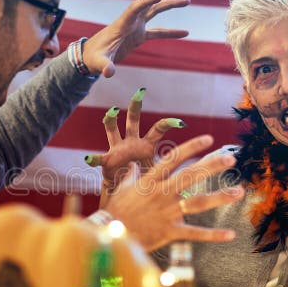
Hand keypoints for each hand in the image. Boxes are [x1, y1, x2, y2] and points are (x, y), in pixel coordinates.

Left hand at [82, 0, 189, 77]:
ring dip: (170, 3)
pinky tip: (186, 32)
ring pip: (155, 10)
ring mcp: (135, 27)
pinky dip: (171, 32)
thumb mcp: (98, 62)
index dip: (147, 1)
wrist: (90, 57)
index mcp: (121, 24)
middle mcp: (130, 21)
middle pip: (148, 1)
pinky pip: (158, 31)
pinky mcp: (138, 36)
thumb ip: (105, 66)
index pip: (135, 8)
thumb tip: (109, 73)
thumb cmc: (93, 58)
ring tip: (187, 0)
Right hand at [85, 88, 185, 207]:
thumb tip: (199, 182)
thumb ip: (176, 176)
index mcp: (145, 145)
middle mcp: (130, 142)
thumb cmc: (144, 183)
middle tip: (140, 92)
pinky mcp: (107, 161)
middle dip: (135, 106)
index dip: (167, 123)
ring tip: (112, 112)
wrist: (126, 194)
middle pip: (133, 120)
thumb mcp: (161, 177)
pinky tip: (88, 160)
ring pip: (112, 129)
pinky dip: (93, 160)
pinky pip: (98, 159)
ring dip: (111, 120)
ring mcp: (117, 149)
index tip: (180, 122)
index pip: (157, 129)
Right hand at [102, 135, 243, 251]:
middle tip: (231, 158)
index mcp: (150, 181)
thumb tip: (134, 164)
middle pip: (190, 176)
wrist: (109, 235)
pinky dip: (213, 235)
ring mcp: (166, 213)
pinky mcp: (169, 232)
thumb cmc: (116, 210)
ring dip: (219, 197)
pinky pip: (194, 233)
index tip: (209, 139)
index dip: (191, 147)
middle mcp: (161, 194)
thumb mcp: (122, 188)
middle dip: (211, 166)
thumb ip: (132, 175)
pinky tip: (231, 234)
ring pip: (197, 203)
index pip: (173, 158)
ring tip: (238, 191)